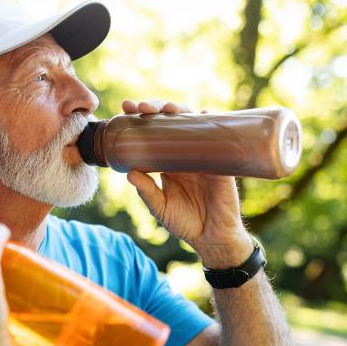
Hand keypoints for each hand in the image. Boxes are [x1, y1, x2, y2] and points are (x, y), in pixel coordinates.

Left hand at [121, 99, 252, 267]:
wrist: (212, 237)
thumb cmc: (185, 222)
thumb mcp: (160, 207)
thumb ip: (147, 191)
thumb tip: (130, 173)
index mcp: (167, 161)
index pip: (151, 133)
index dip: (140, 118)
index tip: (126, 108)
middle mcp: (184, 153)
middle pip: (170, 121)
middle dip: (156, 108)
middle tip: (142, 107)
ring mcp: (203, 154)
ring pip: (192, 123)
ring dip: (180, 110)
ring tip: (167, 109)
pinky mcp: (220, 161)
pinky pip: (218, 137)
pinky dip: (211, 122)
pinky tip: (203, 113)